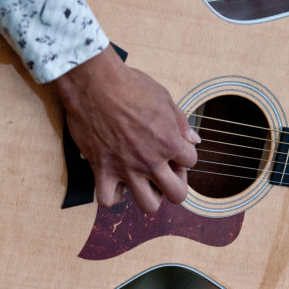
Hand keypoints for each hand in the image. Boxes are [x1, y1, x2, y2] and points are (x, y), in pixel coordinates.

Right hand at [49, 47, 199, 213]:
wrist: (94, 83)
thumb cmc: (129, 85)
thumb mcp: (163, 97)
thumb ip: (181, 122)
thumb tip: (194, 140)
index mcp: (170, 142)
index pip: (192, 162)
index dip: (184, 155)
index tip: (173, 147)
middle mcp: (151, 161)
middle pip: (177, 195)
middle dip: (175, 185)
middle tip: (164, 171)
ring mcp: (126, 169)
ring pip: (148, 206)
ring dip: (149, 196)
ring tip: (143, 181)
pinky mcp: (101, 170)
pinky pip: (108, 199)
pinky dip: (112, 195)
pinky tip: (115, 182)